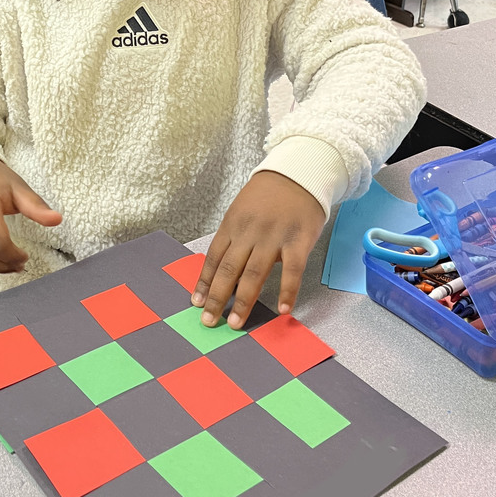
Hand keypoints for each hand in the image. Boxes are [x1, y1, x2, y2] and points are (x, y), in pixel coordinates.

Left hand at [192, 171, 325, 329]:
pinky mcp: (299, 241)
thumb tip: (221, 272)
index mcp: (233, 224)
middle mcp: (250, 232)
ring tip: (236, 323)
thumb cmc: (267, 195)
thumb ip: (233, 238)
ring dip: (244, 301)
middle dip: (217, 298)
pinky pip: (292, 271)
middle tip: (209, 321)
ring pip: (255, 274)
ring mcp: (274, 237)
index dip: (204, 282)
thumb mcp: (241, 210)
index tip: (196, 302)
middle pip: (229, 269)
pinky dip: (287, 291)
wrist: (299, 173)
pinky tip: (283, 309)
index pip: (214, 258)